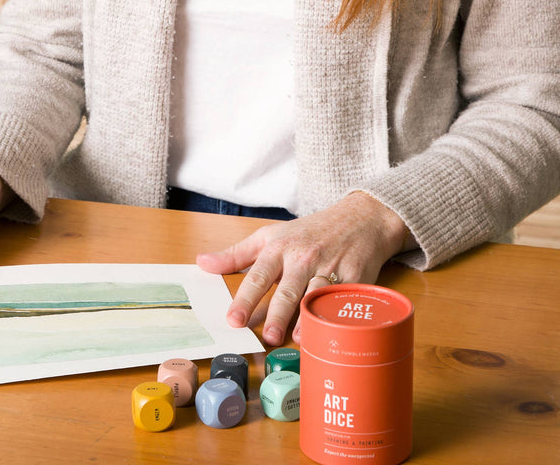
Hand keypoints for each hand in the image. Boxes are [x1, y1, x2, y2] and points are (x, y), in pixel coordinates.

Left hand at [195, 192, 409, 346]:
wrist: (358, 219)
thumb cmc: (307, 232)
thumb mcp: (269, 236)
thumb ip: (235, 255)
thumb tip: (202, 263)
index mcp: (278, 248)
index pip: (258, 275)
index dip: (245, 298)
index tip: (233, 320)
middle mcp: (302, 258)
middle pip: (287, 289)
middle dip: (277, 313)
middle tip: (267, 336)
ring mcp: (329, 268)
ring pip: (315, 295)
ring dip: (307, 318)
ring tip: (298, 339)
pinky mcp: (354, 278)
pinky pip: (342, 300)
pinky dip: (335, 315)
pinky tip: (329, 331)